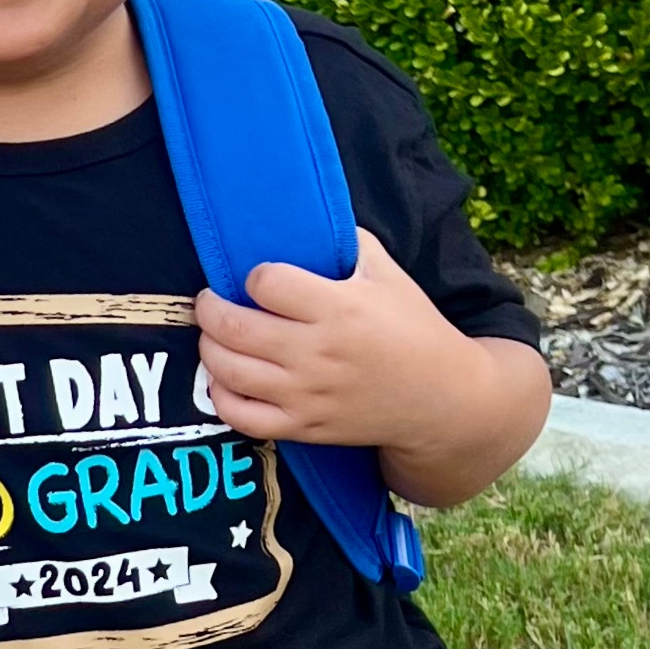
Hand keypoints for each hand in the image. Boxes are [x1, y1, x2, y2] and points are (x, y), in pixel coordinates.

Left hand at [195, 229, 464, 446]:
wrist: (441, 397)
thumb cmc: (413, 328)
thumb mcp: (389, 274)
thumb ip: (349, 242)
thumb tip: (308, 221)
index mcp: (339, 307)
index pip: (266, 282)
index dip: (255, 276)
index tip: (260, 279)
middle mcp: (317, 352)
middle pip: (233, 326)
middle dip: (208, 308)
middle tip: (209, 301)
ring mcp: (307, 393)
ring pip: (228, 370)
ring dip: (209, 347)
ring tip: (214, 335)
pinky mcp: (304, 427)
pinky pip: (241, 416)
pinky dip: (220, 396)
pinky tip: (223, 380)